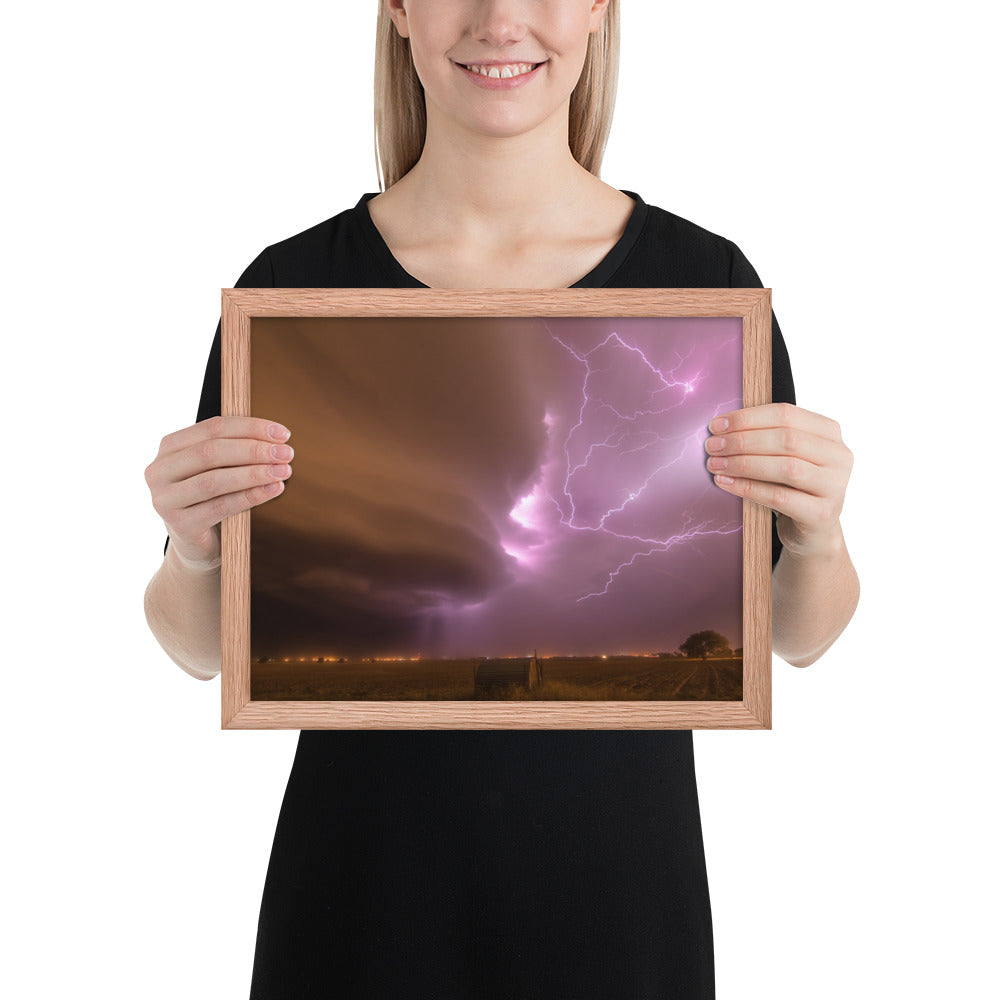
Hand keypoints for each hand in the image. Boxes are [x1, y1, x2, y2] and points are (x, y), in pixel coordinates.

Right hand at [145, 416, 293, 570]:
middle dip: (254, 450)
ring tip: (284, 471)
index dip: (250, 427)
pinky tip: (273, 490)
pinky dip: (250, 497)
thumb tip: (277, 438)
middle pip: (212, 452)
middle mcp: (159, 471)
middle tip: (286, 453)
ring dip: (254, 473)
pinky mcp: (180, 525)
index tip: (283, 434)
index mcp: (169, 448)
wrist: (197, 545)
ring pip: (215, 480)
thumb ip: (236, 449)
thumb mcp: (219, 469)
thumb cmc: (211, 499)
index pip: (213, 427)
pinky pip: (221, 507)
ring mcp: (165, 499)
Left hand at [704, 402, 852, 558]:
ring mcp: (835, 486)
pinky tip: (726, 482)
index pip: (786, 414)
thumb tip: (720, 428)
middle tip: (712, 446)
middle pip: (786, 439)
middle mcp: (839, 456)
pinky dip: (748, 488)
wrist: (812, 533)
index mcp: (829, 432)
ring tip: (715, 464)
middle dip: (742, 440)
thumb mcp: (783, 457)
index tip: (716, 425)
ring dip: (744, 463)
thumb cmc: (792, 488)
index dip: (748, 418)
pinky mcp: (822, 514)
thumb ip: (764, 438)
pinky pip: (780, 497)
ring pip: (786, 467)